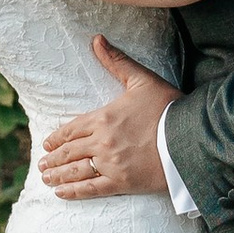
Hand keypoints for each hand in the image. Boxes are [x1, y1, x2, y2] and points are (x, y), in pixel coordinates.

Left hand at [36, 38, 178, 200]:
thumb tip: (97, 39)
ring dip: (57, 175)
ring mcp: (111, 164)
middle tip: (42, 165)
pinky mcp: (122, 183)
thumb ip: (117, 61)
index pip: (71, 129)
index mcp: (103, 118)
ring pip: (76, 171)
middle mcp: (102, 142)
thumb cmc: (169, 107)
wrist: (192, 138)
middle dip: (53, 159)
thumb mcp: (142, 80)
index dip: (56, 138)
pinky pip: (91, 189)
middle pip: (69, 152)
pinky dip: (73, 192)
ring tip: (46, 178)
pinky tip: (61, 193)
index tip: (47, 144)